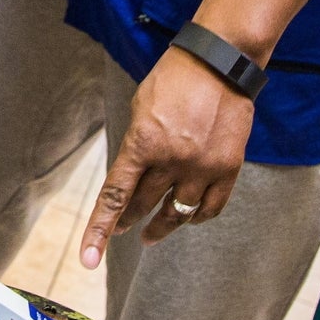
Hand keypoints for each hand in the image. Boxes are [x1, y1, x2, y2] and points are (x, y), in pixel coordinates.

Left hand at [79, 48, 253, 267]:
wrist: (220, 62)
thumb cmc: (174, 79)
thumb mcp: (140, 108)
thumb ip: (136, 145)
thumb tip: (132, 178)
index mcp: (142, 142)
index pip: (115, 196)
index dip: (100, 229)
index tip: (90, 258)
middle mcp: (171, 160)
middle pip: (144, 205)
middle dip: (129, 220)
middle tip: (123, 230)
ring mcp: (202, 167)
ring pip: (177, 213)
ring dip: (161, 226)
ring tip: (151, 235)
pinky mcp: (228, 168)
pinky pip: (211, 208)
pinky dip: (196, 217)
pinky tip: (188, 218)